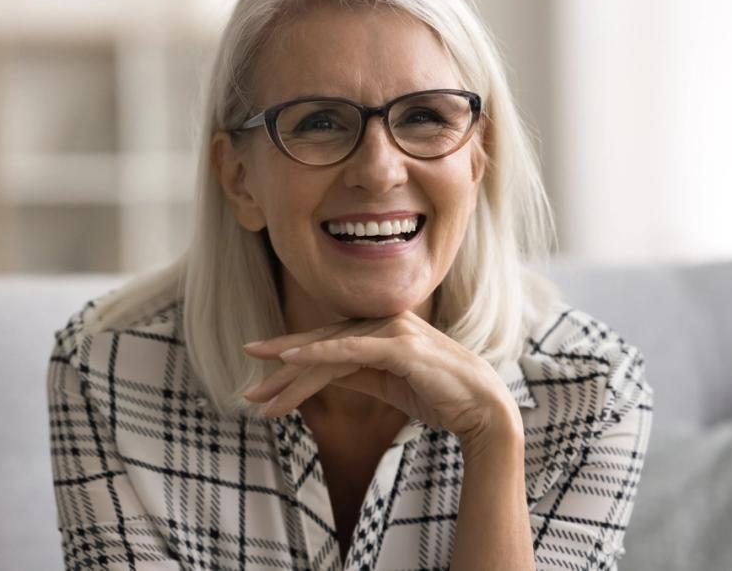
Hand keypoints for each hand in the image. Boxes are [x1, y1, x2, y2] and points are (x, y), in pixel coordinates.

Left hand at [241, 311, 522, 448]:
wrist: (483, 409)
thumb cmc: (440, 395)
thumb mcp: (388, 385)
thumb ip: (357, 374)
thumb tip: (321, 376)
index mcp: (382, 330)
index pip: (329, 343)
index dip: (293, 357)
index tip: (262, 376)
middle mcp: (384, 323)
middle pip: (322, 344)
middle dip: (282, 368)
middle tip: (249, 389)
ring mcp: (393, 331)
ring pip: (330, 351)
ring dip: (292, 373)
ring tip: (262, 395)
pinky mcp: (400, 347)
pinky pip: (351, 350)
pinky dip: (319, 353)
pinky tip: (291, 359)